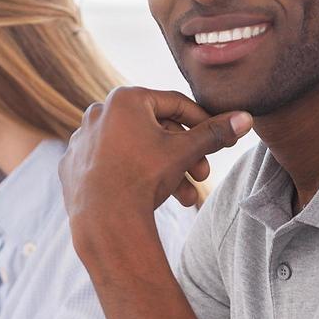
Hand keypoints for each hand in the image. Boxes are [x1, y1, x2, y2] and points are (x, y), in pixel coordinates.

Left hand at [60, 87, 251, 224]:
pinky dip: (131, 176)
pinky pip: (110, 165)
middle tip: (203, 174)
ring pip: (134, 149)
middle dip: (184, 154)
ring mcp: (82, 139)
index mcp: (125, 99)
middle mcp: (99, 112)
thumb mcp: (185, 152)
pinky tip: (150, 196)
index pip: (175, 104)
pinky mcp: (72, 165)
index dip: (203, 122)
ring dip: (164, 170)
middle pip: (154, 129)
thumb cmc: (144, 177)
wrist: (104, 219)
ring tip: (185, 196)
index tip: (219, 139)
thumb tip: (246, 118)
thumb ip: (214, 133)